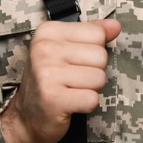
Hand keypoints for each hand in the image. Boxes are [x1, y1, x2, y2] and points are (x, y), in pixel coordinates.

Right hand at [0, 18, 121, 142]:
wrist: (26, 116)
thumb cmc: (51, 79)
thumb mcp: (68, 49)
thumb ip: (93, 33)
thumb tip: (115, 25)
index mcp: (48, 31)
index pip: (98, 34)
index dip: (93, 51)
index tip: (73, 61)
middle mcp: (44, 49)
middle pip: (101, 56)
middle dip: (94, 71)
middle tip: (73, 79)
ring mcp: (46, 74)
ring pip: (100, 78)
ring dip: (91, 89)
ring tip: (71, 91)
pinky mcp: (53, 99)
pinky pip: (92, 99)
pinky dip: (87, 105)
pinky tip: (70, 104)